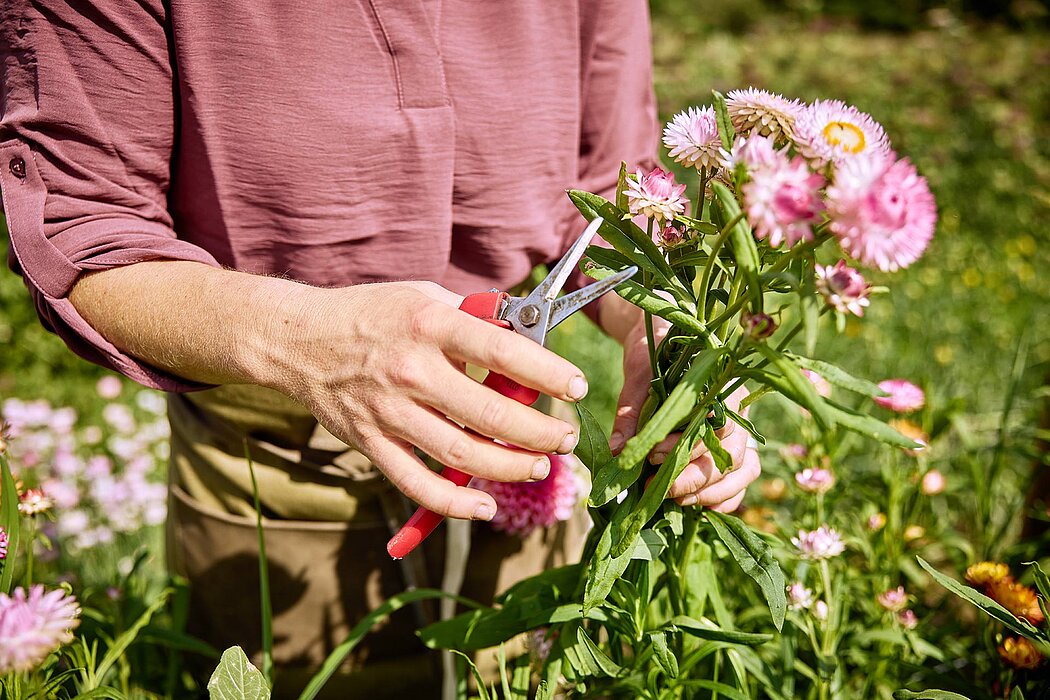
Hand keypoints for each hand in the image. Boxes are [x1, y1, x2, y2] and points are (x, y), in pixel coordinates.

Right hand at [267, 281, 585, 520]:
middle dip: (541, 432)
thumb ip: (476, 318)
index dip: (549, 374)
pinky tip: (484, 504)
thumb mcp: (425, 297)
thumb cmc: (372, 314)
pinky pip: (418, 484)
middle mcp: (412, 370)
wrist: (298, 340)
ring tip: (539, 465)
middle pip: (492, 415)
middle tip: (565, 438)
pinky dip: (454, 503)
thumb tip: (528, 337)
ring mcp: (389, 412)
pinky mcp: (371, 443)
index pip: (505, 353)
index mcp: (432, 325)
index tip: (577, 388)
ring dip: (510, 467)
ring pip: (462, 454)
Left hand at [609, 314, 759, 511]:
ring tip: (675, 501)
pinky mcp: (729, 448)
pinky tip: (694, 506)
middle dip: (695, 478)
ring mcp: (738, 431)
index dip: (685, 448)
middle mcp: (738, 411)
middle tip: (657, 487)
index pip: (716, 427)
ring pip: (742, 472)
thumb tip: (616, 452)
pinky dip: (722, 498)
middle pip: (732, 455)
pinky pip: (739, 480)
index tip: (651, 456)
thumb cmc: (654, 354)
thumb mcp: (639, 376)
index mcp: (722, 387)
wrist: (661, 340)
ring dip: (711, 493)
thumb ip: (631, 413)